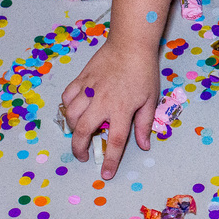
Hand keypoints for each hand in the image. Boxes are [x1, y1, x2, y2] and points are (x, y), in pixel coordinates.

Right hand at [62, 41, 159, 179]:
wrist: (131, 44)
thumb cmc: (144, 71)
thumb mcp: (150, 99)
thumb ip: (144, 124)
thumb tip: (144, 145)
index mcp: (122, 109)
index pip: (114, 142)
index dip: (110, 161)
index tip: (105, 174)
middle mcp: (102, 102)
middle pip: (83, 132)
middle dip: (80, 149)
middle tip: (84, 155)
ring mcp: (89, 90)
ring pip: (71, 116)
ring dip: (73, 128)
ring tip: (80, 132)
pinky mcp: (81, 79)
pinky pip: (67, 97)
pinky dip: (67, 107)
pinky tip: (74, 110)